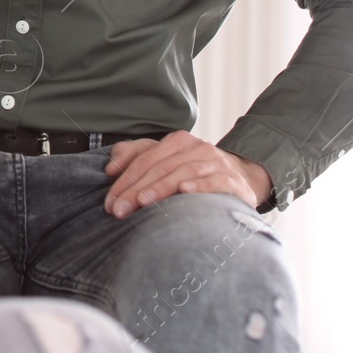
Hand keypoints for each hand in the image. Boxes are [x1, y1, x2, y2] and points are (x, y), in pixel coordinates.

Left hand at [103, 131, 271, 217]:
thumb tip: (110, 167)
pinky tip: (184, 191)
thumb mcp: (166, 161)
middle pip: (161, 167)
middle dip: (136, 189)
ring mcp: (217, 163)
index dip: (125, 179)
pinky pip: (216, 181)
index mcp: (178, 141)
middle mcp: (197, 148)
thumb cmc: (194, 173)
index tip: (109, 202)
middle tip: (118, 211)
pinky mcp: (234, 181)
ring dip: (161, 187)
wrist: (242, 178)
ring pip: (184, 172)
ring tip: (142, 202)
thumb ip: (135, 157)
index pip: (145, 159)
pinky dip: (200, 185)